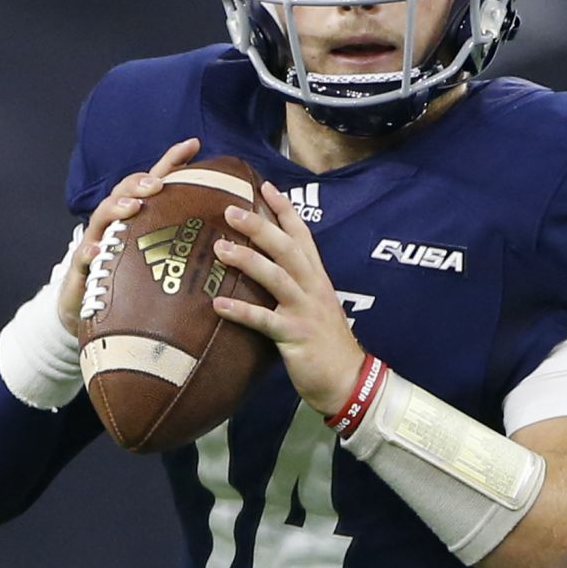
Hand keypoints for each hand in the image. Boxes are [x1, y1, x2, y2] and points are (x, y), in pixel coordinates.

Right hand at [56, 137, 203, 336]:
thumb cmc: (134, 280)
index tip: (194, 144)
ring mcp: (97, 244)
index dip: (172, 161)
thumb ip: (189, 239)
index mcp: (139, 218)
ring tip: (133, 206)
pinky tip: (95, 252)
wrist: (92, 310)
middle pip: (123, 193)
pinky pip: (83, 260)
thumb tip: (233, 230)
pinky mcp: (83, 270)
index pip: (155, 183)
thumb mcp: (163, 256)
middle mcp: (115, 225)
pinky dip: (88, 254)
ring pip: (102, 218)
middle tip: (156, 185)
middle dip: (139, 184)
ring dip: (116, 208)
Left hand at [211, 180, 365, 416]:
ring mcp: (305, 311)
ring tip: (219, 248)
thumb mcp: (315, 307)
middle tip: (230, 210)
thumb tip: (266, 270)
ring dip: (248, 261)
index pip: (303, 236)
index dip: (285, 210)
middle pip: (287, 249)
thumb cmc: (327, 345)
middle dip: (260, 227)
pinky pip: (265, 321)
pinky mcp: (296, 336)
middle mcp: (313, 289)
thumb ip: (295, 287)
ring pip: (277, 277)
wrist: (348, 381)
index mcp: (318, 279)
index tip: (265, 186)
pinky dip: (241, 312)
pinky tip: (217, 305)